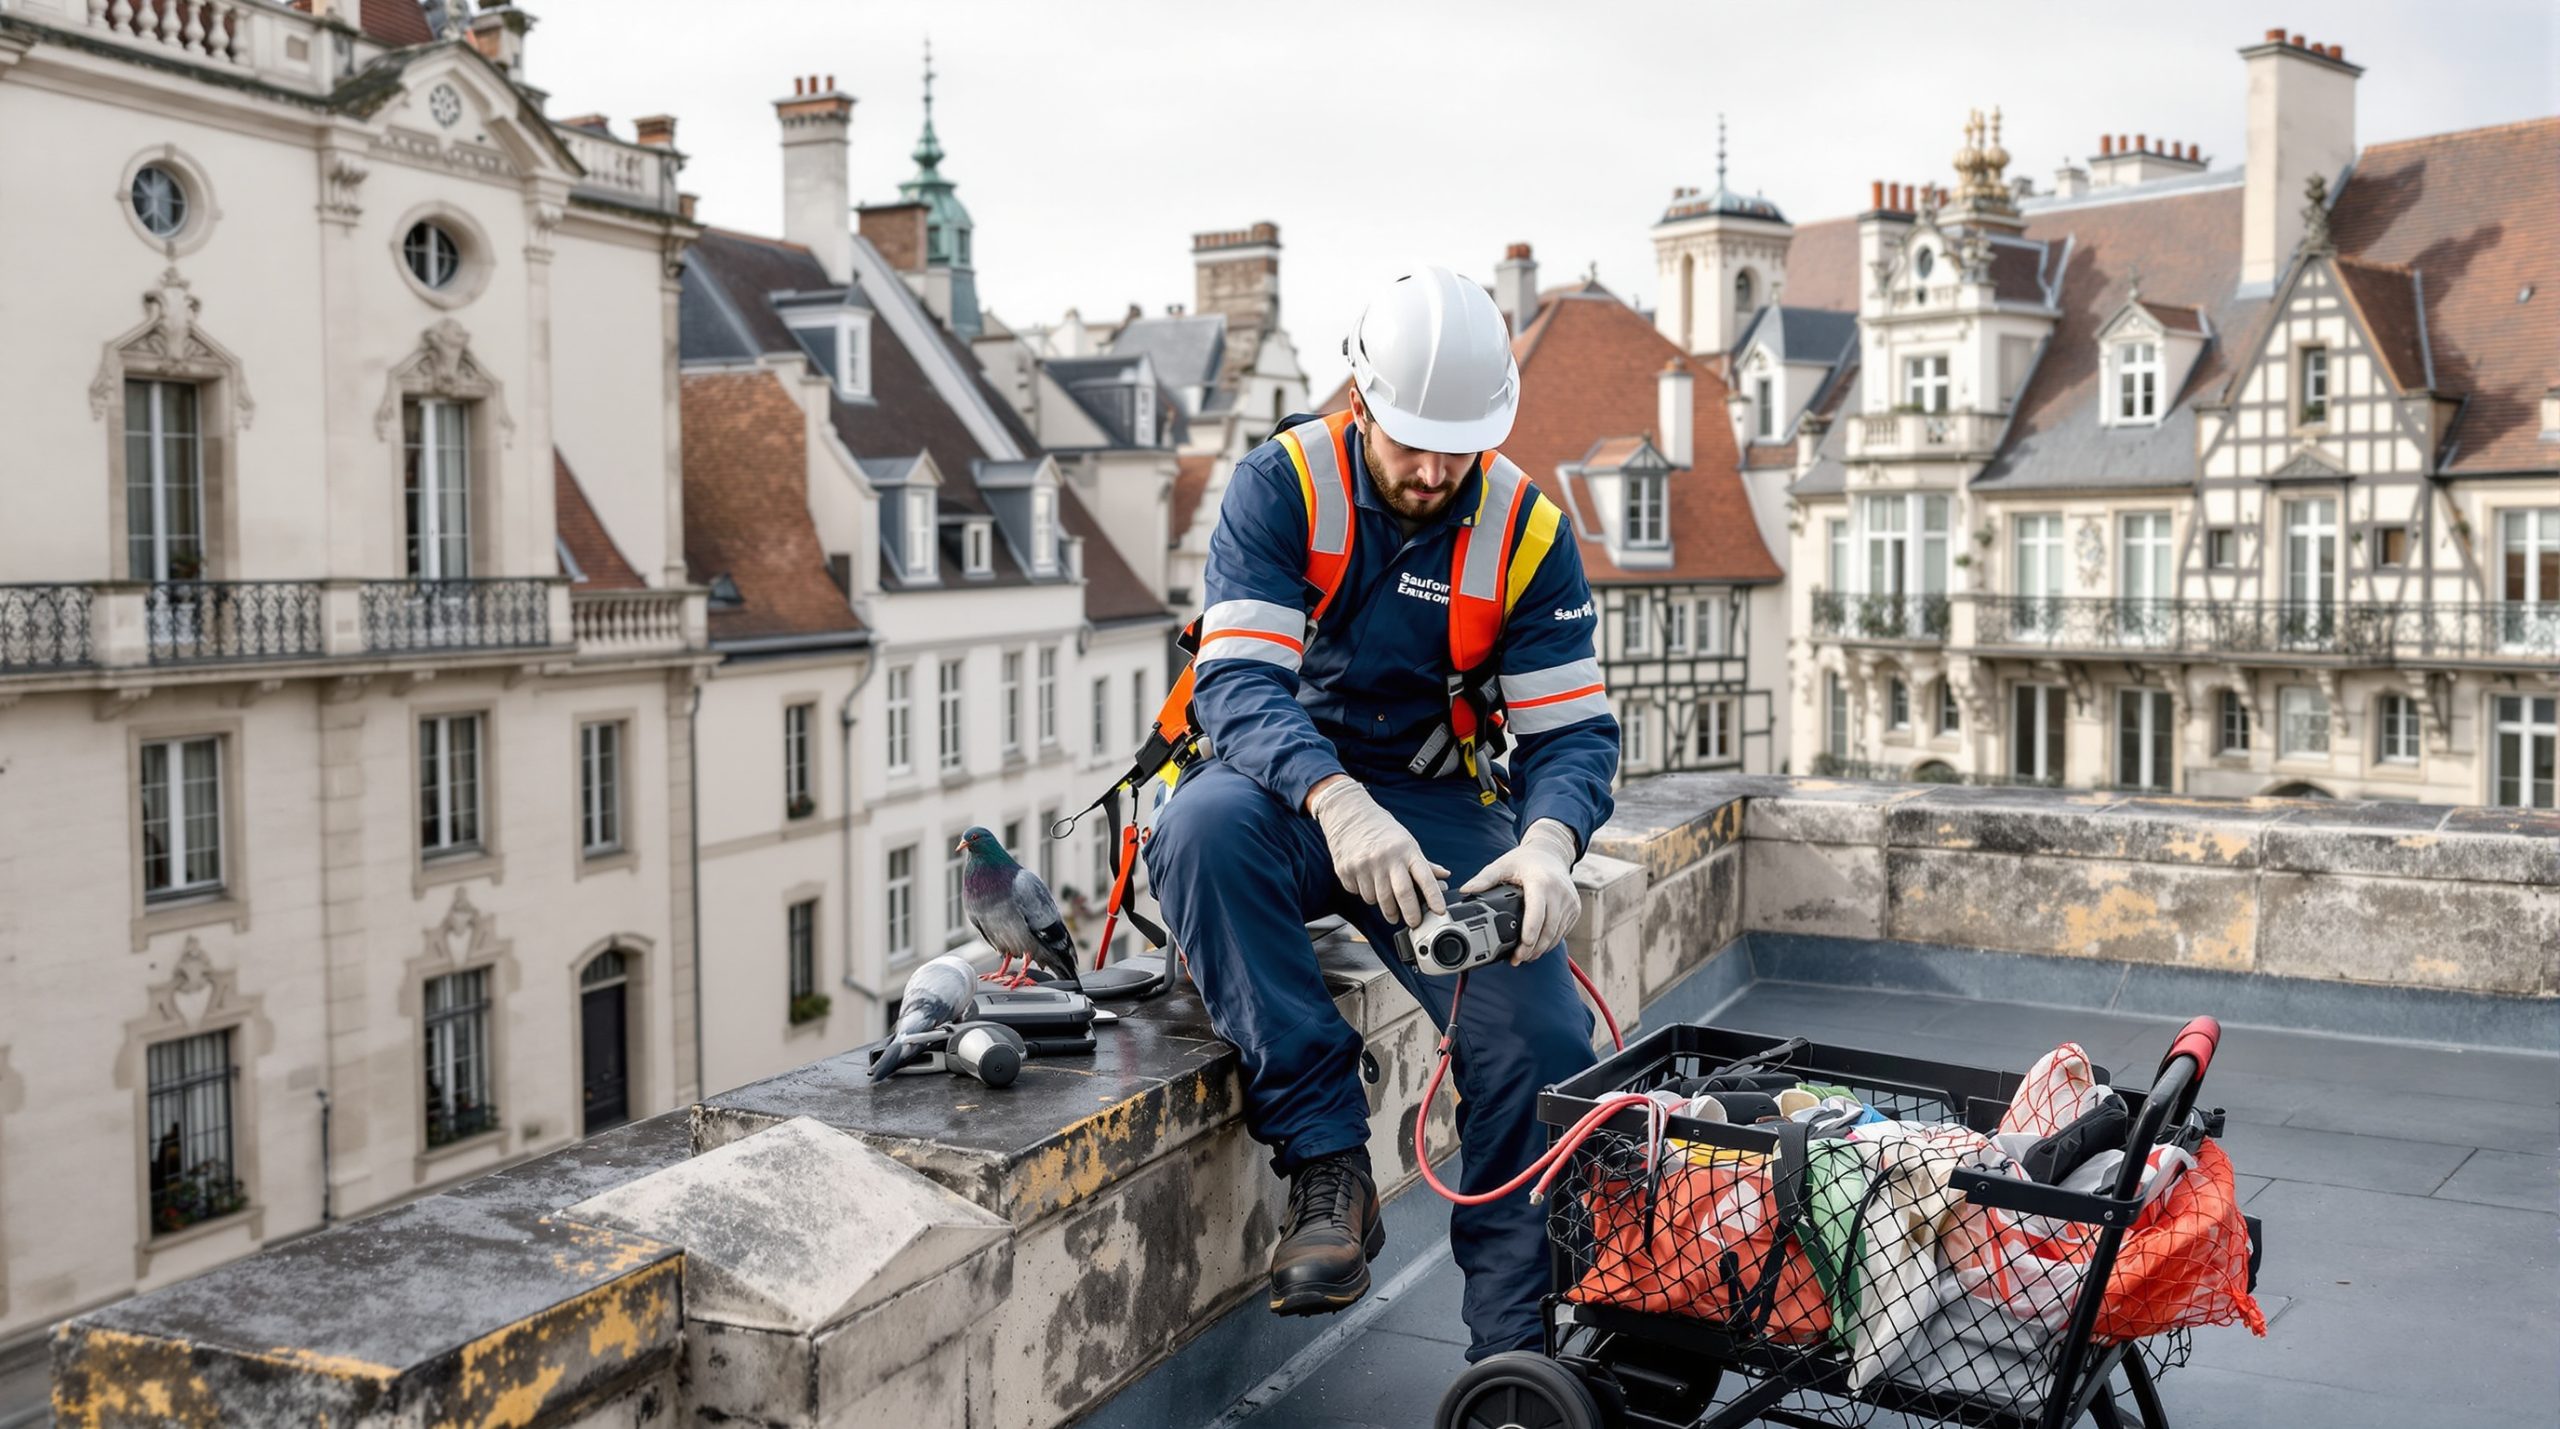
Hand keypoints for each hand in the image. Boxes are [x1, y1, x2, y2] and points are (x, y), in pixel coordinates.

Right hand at [1308, 778, 1447, 928]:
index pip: (1424, 878)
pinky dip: (1366, 893)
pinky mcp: (1347, 871)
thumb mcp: (1406, 841)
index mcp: (1406, 850)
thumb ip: (1423, 863)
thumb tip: (1444, 876)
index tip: (1440, 912)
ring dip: (1385, 906)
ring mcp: (1365, 865)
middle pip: (1402, 895)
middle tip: (1414, 923)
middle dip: (1411, 915)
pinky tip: (1366, 879)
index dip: (1434, 897)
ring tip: (1386, 898)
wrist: (1348, 813)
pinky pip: (1360, 894)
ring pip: (1378, 900)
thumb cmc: (1381, 828)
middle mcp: (1386, 858)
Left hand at [1460, 819, 1579, 963]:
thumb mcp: (1503, 865)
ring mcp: (1570, 901)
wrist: (1552, 852)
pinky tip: (1538, 946)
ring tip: (1526, 956)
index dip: (1529, 934)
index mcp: (1541, 882)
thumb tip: (1465, 890)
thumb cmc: (1526, 859)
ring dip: (1542, 948)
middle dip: (1533, 948)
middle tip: (1517, 959)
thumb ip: (1484, 879)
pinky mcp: (1575, 908)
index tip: (1519, 949)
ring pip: (1557, 934)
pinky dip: (1551, 941)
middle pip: (1548, 930)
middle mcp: (1559, 892)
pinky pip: (1563, 930)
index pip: (1537, 914)